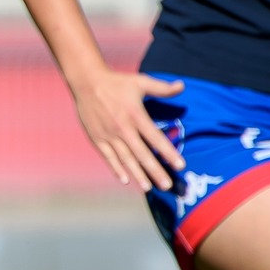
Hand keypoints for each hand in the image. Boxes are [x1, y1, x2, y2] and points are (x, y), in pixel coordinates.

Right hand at [69, 70, 185, 192]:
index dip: (168, 152)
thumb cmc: (116, 82)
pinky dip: (117, 168)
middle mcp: (123, 128)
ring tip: (149, 188)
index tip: (180, 165)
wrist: (87, 82)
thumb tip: (182, 86)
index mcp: (135, 115)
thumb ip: (162, 88)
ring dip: (138, 174)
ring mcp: (109, 135)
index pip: (155, 138)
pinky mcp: (97, 138)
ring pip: (126, 159)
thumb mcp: (141, 82)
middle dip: (155, 171)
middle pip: (142, 154)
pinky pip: (109, 157)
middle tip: (167, 185)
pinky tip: (125, 180)